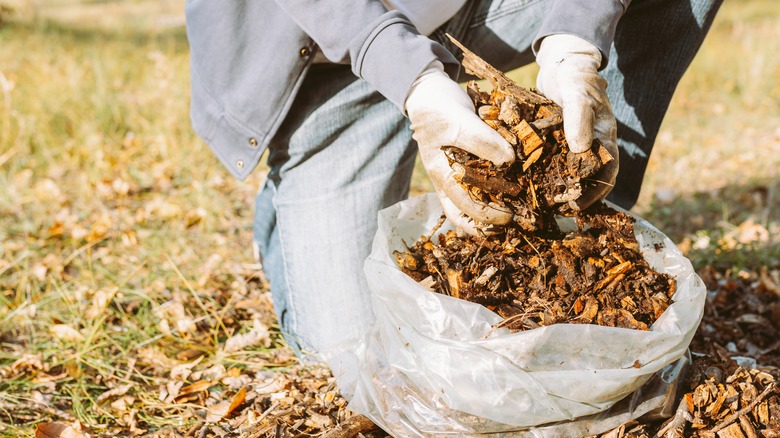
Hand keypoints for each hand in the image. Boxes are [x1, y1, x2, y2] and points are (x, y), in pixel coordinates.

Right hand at [405, 62, 515, 233]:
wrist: (430, 93)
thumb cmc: (440, 107)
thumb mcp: (459, 120)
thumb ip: (482, 141)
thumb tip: (509, 161)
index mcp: (441, 174)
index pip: (462, 206)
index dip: (487, 215)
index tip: (511, 216)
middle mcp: (446, 179)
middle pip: (464, 213)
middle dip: (489, 222)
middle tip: (517, 220)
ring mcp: (455, 174)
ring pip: (470, 204)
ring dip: (491, 212)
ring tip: (514, 214)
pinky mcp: (465, 165)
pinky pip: (478, 186)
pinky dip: (493, 193)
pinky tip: (510, 193)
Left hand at [536, 34, 618, 209]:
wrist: (562, 62)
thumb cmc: (575, 76)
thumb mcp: (577, 93)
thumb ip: (578, 117)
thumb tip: (579, 149)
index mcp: (604, 136)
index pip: (607, 171)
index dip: (596, 192)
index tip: (578, 206)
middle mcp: (590, 143)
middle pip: (588, 178)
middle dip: (575, 195)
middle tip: (556, 210)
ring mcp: (572, 142)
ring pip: (569, 172)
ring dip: (559, 188)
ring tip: (541, 202)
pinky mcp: (556, 139)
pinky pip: (552, 161)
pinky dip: (544, 173)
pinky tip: (527, 182)